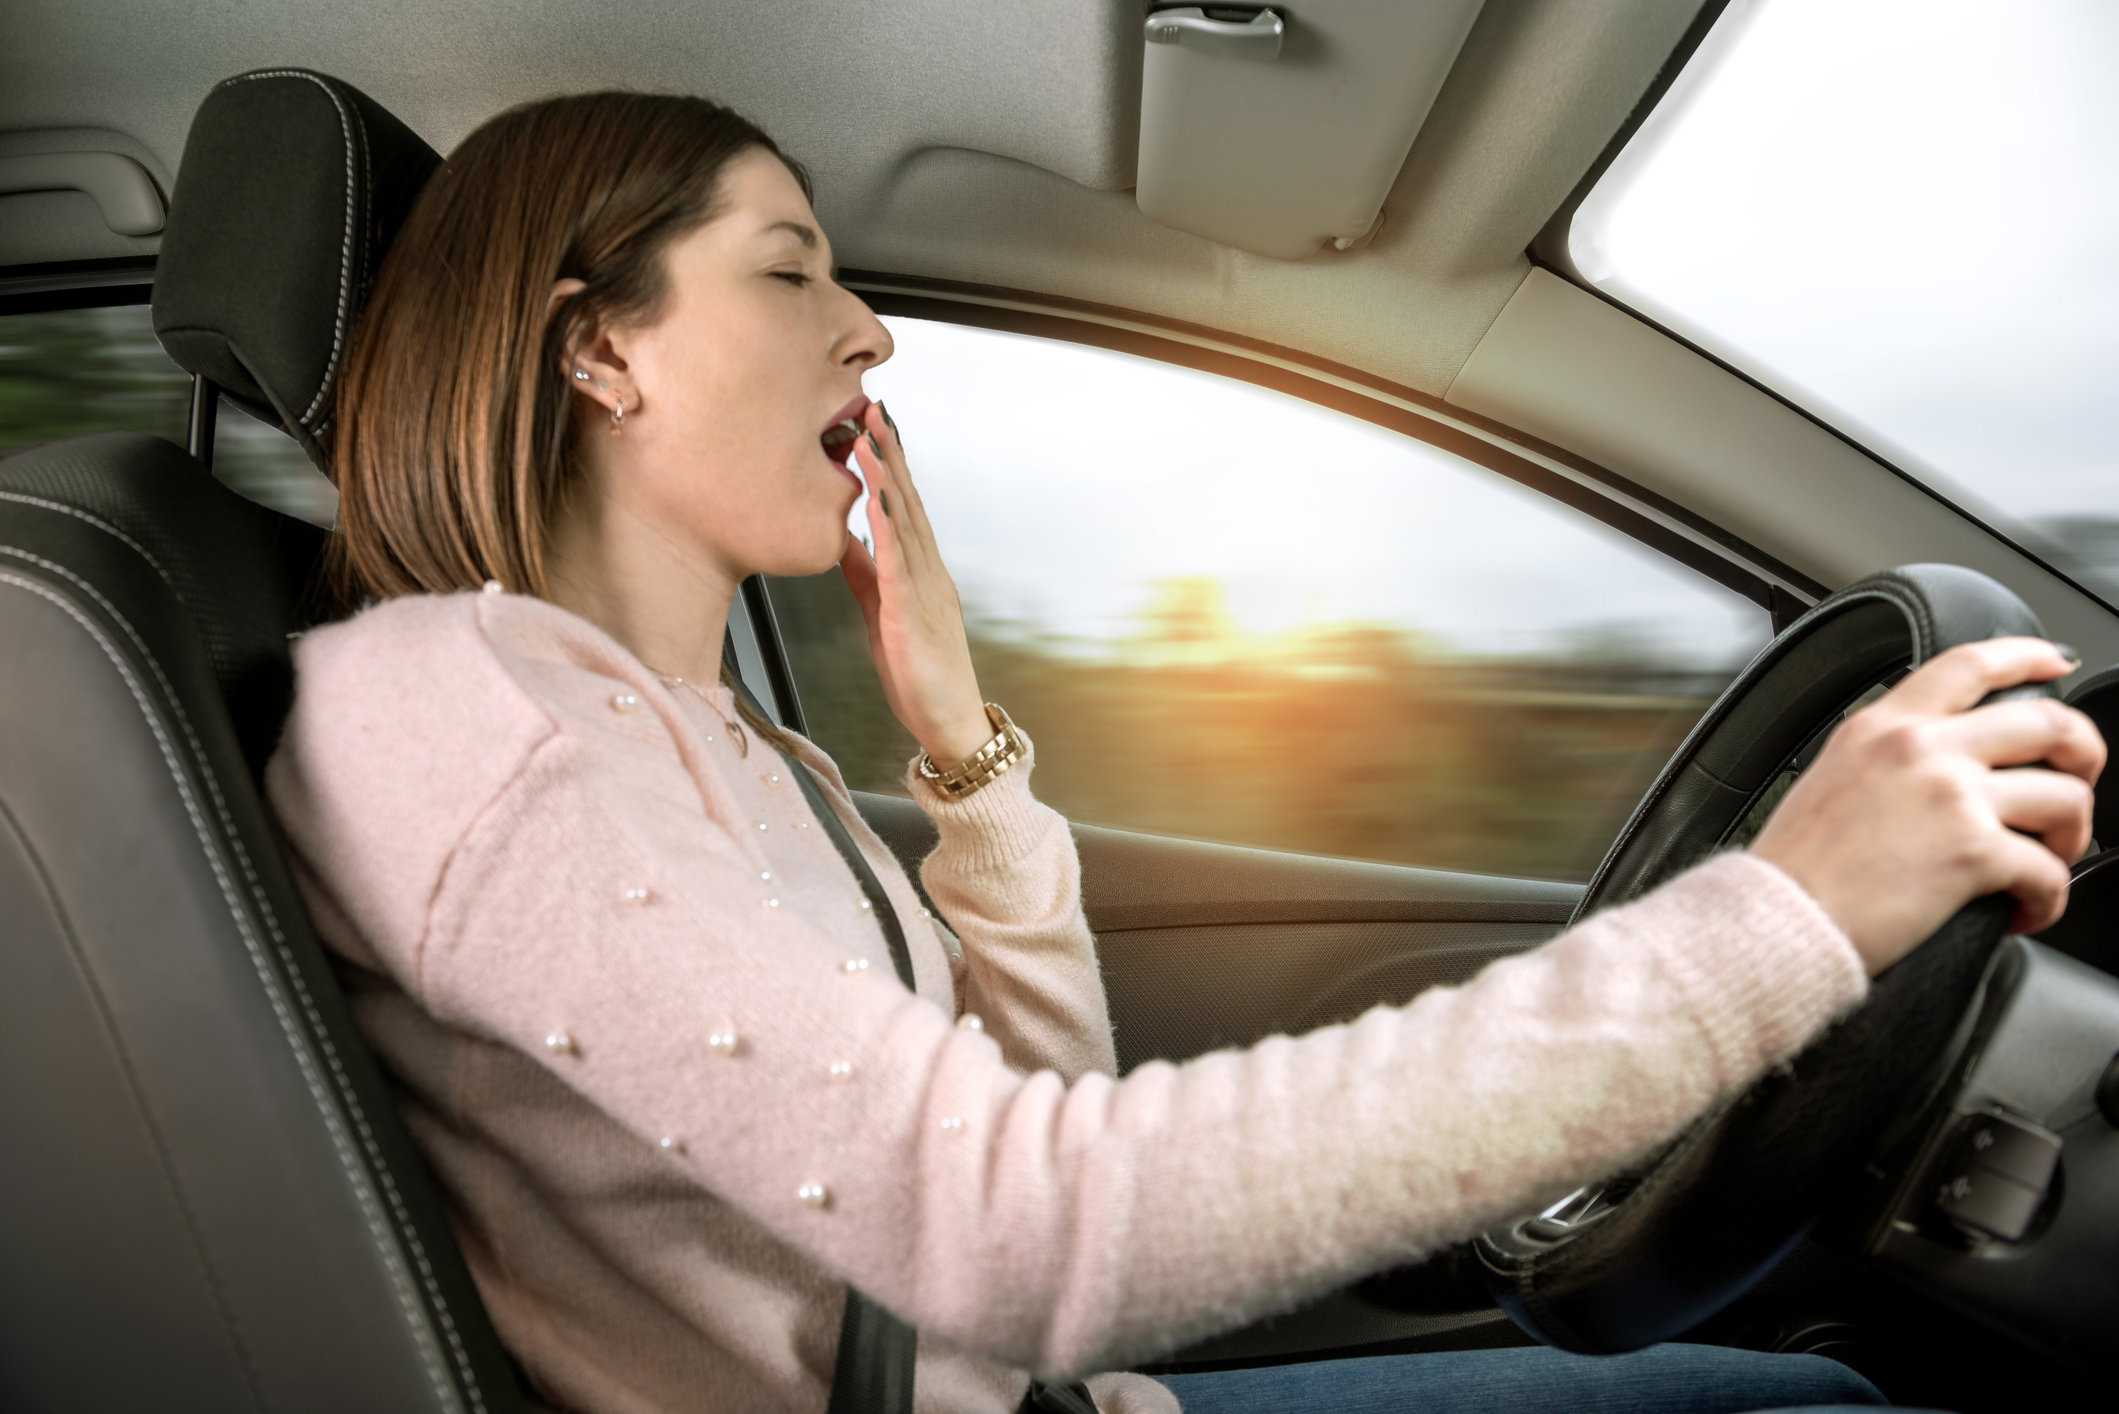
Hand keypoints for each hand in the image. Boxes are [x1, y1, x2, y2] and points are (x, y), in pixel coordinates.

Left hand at [838, 402, 993, 767]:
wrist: (950, 723)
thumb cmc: (920, 675)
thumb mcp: (881, 615)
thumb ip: (866, 575)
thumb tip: (844, 539)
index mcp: (920, 571)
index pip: (904, 507)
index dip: (889, 464)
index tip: (873, 424)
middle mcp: (928, 571)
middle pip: (908, 501)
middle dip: (890, 454)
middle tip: (873, 407)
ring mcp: (925, 590)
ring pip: (905, 523)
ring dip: (887, 478)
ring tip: (869, 438)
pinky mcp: (913, 615)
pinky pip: (898, 564)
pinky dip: (886, 528)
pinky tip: (874, 500)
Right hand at [1751, 637, 2103, 973]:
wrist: (1780, 918)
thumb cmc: (1795, 867)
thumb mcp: (1830, 777)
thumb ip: (1887, 758)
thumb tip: (1941, 772)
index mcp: (1882, 726)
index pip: (1969, 664)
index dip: (2027, 656)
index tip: (2054, 663)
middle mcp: (1921, 749)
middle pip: (2048, 723)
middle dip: (2085, 754)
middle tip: (2077, 782)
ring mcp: (1952, 797)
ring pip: (2066, 797)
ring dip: (2071, 836)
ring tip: (2048, 861)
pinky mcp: (1973, 853)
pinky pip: (2050, 871)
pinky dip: (2049, 898)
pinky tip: (2025, 911)